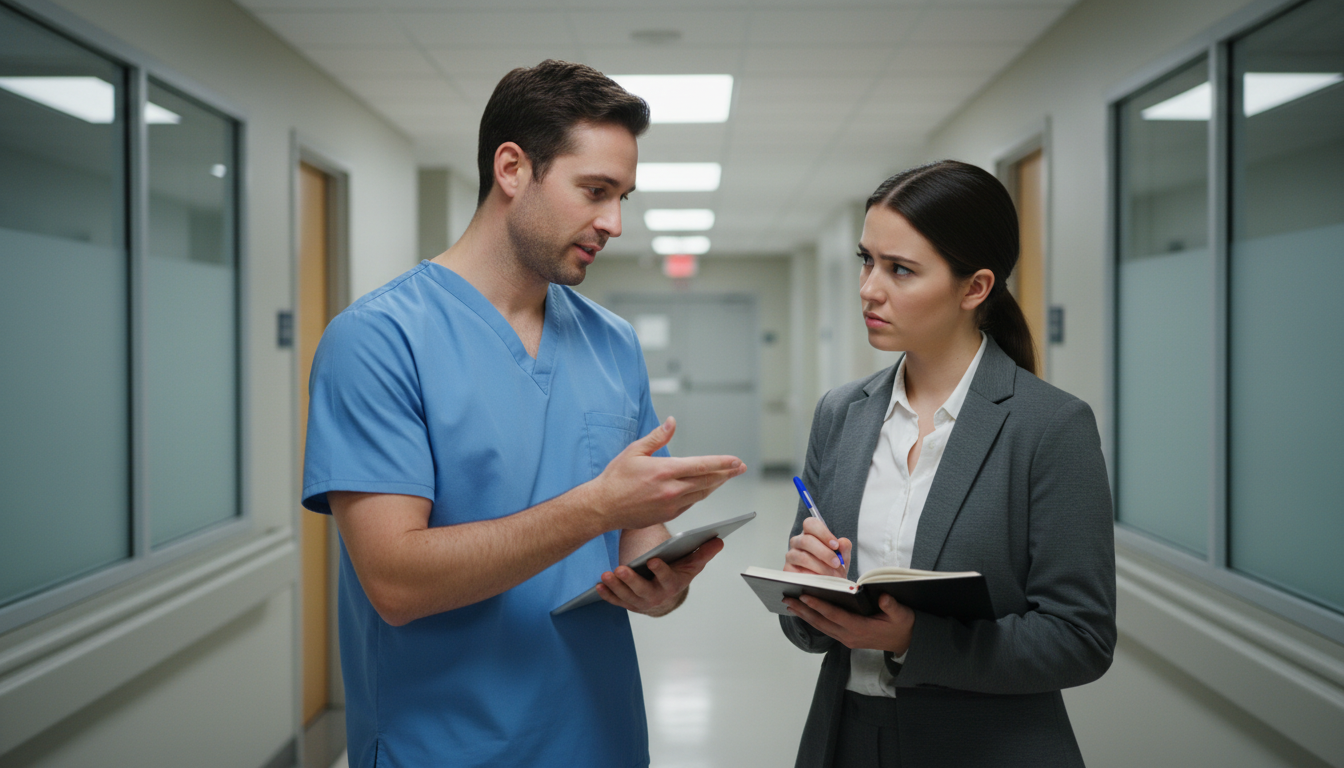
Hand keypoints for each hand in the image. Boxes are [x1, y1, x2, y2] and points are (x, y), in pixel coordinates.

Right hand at [585, 417, 745, 530]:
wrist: (603, 507)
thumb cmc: (616, 478)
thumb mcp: (634, 451)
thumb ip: (657, 436)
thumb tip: (672, 422)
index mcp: (665, 470)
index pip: (701, 465)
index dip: (722, 463)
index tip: (736, 461)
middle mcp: (671, 489)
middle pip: (707, 481)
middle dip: (726, 474)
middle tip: (740, 468)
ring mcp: (671, 505)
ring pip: (702, 494)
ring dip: (715, 484)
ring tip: (725, 477)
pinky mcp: (668, 515)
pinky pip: (690, 503)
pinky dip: (700, 494)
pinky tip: (704, 489)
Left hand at [596, 537, 724, 615]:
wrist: (667, 597)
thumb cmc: (678, 576)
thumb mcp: (692, 564)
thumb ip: (703, 552)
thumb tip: (718, 540)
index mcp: (672, 585)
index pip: (666, 578)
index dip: (660, 570)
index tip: (653, 560)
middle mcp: (656, 596)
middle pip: (643, 590)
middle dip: (632, 581)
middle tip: (621, 569)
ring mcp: (641, 601)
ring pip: (627, 596)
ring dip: (616, 586)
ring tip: (607, 574)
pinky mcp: (628, 603)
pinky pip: (617, 600)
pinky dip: (607, 594)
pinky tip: (600, 585)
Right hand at [783, 516, 852, 577]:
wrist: (828, 585)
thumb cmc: (832, 568)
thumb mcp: (842, 557)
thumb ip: (844, 548)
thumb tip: (843, 542)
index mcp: (810, 534)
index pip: (810, 524)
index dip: (823, 533)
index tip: (835, 545)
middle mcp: (798, 542)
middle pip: (806, 540)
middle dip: (824, 553)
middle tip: (837, 562)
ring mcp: (791, 556)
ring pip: (803, 557)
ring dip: (820, 566)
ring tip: (832, 574)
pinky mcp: (788, 570)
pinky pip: (798, 572)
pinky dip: (812, 576)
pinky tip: (820, 579)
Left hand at [784, 593, 913, 653]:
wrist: (907, 642)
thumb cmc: (903, 625)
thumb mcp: (902, 614)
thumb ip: (892, 606)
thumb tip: (882, 597)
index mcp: (860, 628)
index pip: (834, 615)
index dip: (818, 605)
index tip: (804, 595)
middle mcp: (850, 636)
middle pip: (821, 622)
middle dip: (803, 610)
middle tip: (787, 599)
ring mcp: (847, 639)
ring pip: (821, 627)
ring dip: (805, 615)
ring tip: (791, 604)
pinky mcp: (847, 638)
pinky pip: (826, 628)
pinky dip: (814, 620)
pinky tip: (805, 612)